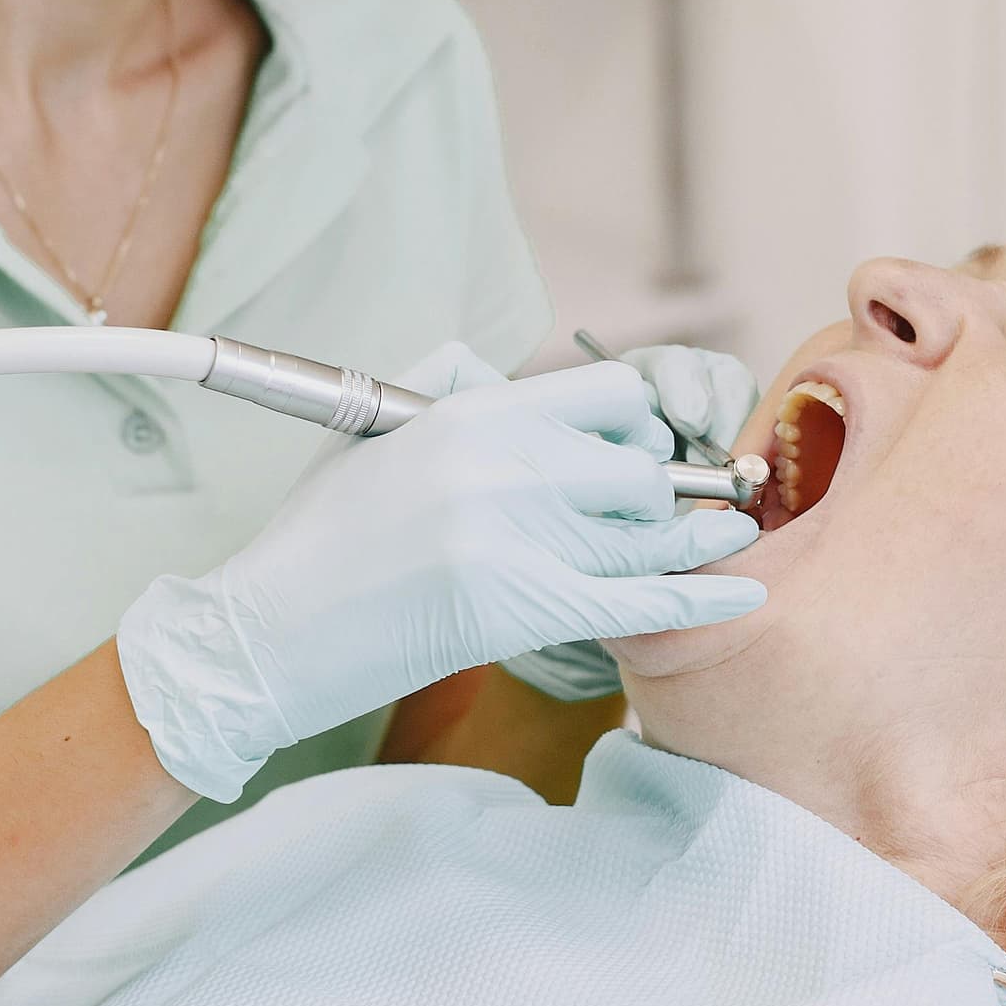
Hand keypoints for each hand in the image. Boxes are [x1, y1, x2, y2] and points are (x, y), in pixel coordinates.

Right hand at [118, 346, 762, 799]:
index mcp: (472, 414)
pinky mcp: (521, 611)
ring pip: (648, 532)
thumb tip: (504, 368)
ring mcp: (517, 539)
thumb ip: (445, 381)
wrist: (263, 637)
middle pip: (640, 465)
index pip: (608, 397)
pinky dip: (698, 601)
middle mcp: (504, 465)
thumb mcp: (371, 430)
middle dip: (664, 487)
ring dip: (697, 537)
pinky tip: (741, 599)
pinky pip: (638, 602)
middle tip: (673, 508)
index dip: (638, 423)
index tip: (640, 451)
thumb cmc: (314, 540)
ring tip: (732, 535)